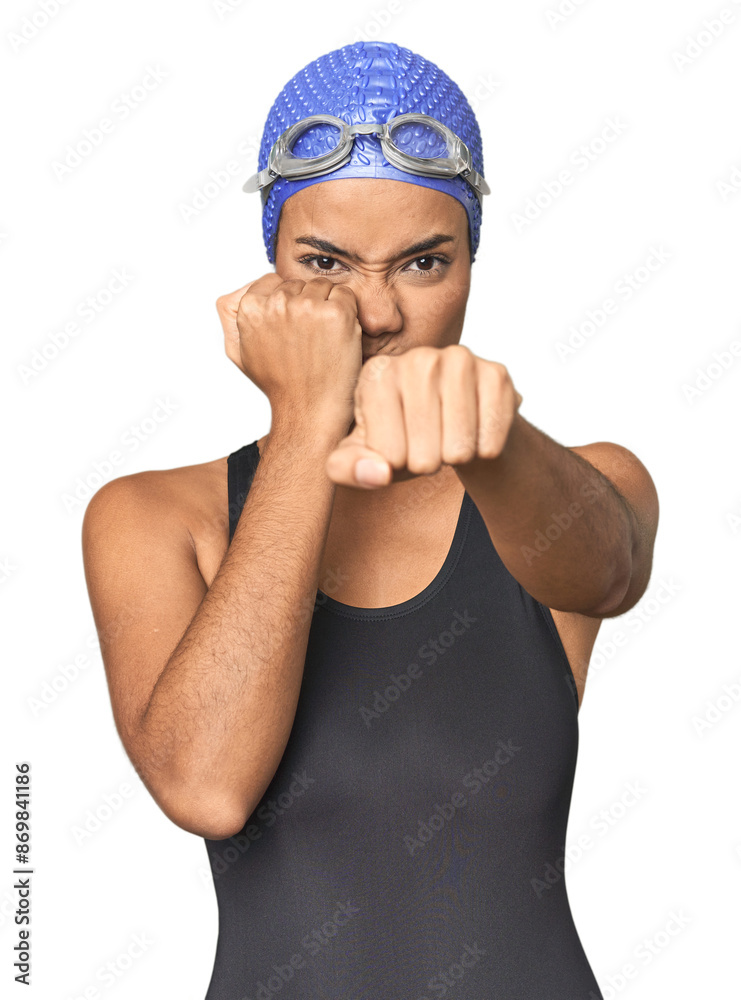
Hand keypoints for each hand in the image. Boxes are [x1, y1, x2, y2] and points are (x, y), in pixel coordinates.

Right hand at [216, 274, 362, 430]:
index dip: (288, 304)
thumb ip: (231, 316)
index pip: (274, 282)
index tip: (292, 328)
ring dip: (328, 307)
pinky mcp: (335, 313)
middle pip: (300, 284)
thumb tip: (239, 292)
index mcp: (250, 308)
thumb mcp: (240, 352)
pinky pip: (346, 295)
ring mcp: (307, 306)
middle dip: (307, 305)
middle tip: (308, 340)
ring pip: (323, 286)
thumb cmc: (280, 385)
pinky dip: (348, 313)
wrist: (309, 410)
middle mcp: (276, 303)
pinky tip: (338, 337)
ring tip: (323, 340)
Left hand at [325, 345, 522, 487]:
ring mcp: (460, 360)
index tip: (397, 443)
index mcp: (376, 374)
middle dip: (427, 465)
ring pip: (459, 450)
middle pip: (423, 455)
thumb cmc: (403, 440)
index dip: (395, 464)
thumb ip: (348, 468)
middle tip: (427, 444)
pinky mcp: (496, 374)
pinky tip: (476, 433)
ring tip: (449, 439)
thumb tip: (378, 473)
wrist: (457, 426)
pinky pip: (490, 443)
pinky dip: (485, 452)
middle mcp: (416, 358)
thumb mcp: (362, 457)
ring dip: (455, 459)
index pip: (386, 453)